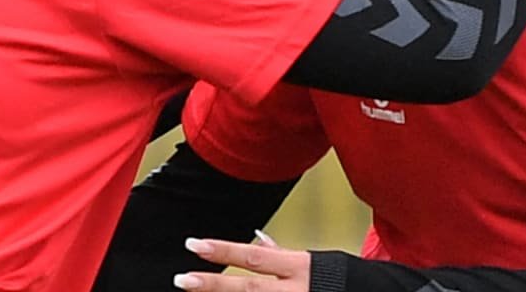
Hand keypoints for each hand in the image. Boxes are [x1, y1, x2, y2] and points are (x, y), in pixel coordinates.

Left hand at [173, 236, 310, 290]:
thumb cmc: (342, 280)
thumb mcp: (314, 261)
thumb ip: (282, 255)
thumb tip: (257, 238)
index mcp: (300, 268)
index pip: (255, 256)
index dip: (223, 250)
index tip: (193, 245)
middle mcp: (297, 291)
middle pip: (249, 289)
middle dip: (214, 285)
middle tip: (182, 280)